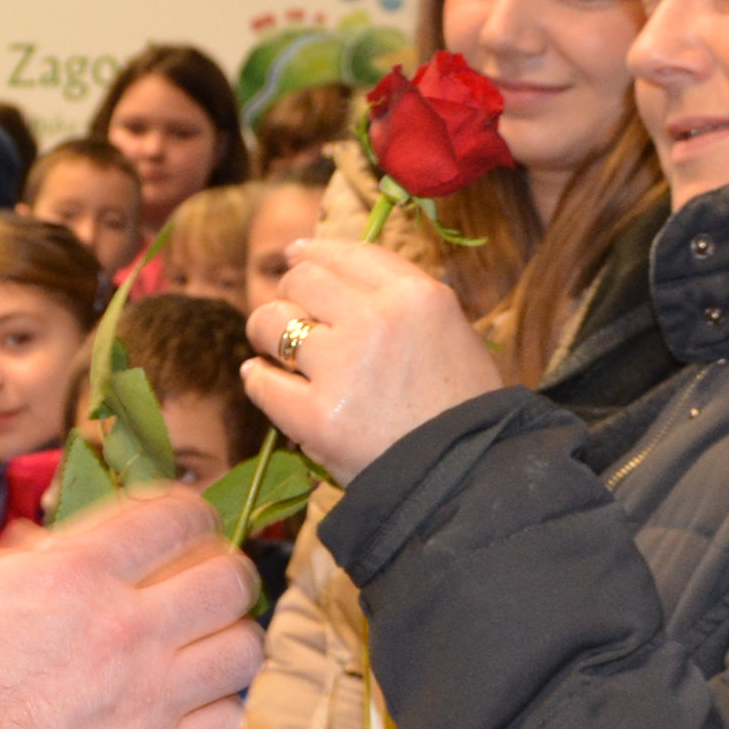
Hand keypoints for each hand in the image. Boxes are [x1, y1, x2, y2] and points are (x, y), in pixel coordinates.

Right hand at [0, 486, 263, 728]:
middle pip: (228, 578)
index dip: (190, 512)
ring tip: (205, 646)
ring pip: (243, 650)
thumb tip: (44, 546)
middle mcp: (126, 629)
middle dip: (223, 571)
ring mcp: (148, 699)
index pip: (174, 517)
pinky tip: (193, 708)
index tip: (187, 524)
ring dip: (229, 639)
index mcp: (76, 575)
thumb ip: (9, 562)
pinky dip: (219, 711)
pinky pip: (226, 723)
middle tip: (202, 583)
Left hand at [240, 238, 504, 485]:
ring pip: (273, 322)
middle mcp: (377, 319)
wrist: (470, 476)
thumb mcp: (454, 335)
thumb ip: (406, 305)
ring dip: (266, 330)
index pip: (349, 254)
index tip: (297, 254)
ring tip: (271, 348)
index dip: (316, 252)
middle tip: (289, 313)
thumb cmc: (468, 410)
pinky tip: (260, 378)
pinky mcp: (316, 415)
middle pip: (304, 279)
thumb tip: (347, 282)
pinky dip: (258, 380)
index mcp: (418, 295)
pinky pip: (263, 383)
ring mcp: (343, 366)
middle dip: (290, 293)